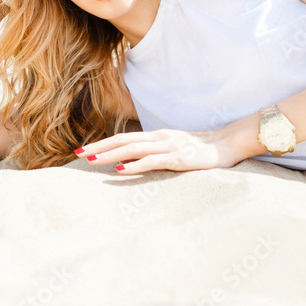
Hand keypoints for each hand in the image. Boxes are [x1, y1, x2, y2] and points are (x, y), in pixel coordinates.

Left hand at [73, 128, 243, 173]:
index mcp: (156, 136)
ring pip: (132, 148)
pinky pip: (152, 161)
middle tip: (77, 154)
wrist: (229, 143)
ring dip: (110, 154)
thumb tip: (133, 162)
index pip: (123, 138)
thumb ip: (156, 153)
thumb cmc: (202, 149)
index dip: (103, 143)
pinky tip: (121, 169)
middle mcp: (158, 138)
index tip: (84, 150)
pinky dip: (135, 165)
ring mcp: (168, 146)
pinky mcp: (178, 158)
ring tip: (91, 160)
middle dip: (98, 147)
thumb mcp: (174, 149)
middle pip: (122, 140)